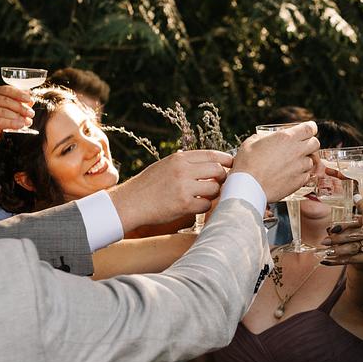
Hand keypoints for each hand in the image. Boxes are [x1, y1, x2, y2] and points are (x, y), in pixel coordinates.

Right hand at [0, 85, 35, 146]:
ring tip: (27, 121)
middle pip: (6, 100)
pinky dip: (12, 123)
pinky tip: (20, 125)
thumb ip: (19, 99)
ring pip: (3, 112)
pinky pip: (0, 122)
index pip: (7, 89)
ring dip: (18, 117)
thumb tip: (30, 97)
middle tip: (31, 113)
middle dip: (21, 107)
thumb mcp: (10, 104)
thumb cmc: (0, 113)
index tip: (29, 100)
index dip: (19, 94)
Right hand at [106, 149, 231, 231]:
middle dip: (222, 178)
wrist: (130, 202)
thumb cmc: (147, 185)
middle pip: (218, 170)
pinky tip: (195, 206)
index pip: (212, 155)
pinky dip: (204, 206)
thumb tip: (209, 163)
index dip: (226, 160)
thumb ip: (185, 163)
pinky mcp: (183, 205)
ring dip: (213, 194)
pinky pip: (206, 205)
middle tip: (218, 184)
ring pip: (214, 188)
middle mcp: (183, 170)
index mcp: (179, 158)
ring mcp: (184, 187)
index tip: (231, 164)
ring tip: (204, 196)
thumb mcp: (165, 165)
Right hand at [231, 120, 318, 202]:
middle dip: (310, 143)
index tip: (308, 130)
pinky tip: (291, 175)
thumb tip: (267, 138)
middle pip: (315, 143)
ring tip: (292, 163)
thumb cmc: (246, 164)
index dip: (310, 128)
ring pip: (311, 160)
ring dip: (304, 160)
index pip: (310, 128)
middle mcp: (297, 151)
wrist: (248, 188)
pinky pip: (307, 175)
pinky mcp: (299, 182)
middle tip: (301, 146)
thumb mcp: (252, 142)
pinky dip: (301, 174)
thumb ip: (264, 137)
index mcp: (286, 138)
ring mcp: (300, 167)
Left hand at [319, 219, 362, 265]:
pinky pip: (351, 260)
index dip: (343, 226)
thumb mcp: (354, 230)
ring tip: (326, 252)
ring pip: (353, 248)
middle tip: (325, 242)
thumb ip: (343, 229)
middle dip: (337, 239)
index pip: (354, 223)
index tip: (332, 230)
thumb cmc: (359, 237)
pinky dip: (337, 261)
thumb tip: (329, 229)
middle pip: (353, 235)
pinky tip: (326, 262)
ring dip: (338, 250)